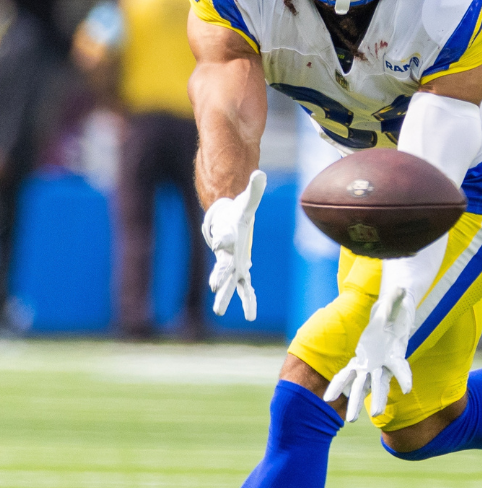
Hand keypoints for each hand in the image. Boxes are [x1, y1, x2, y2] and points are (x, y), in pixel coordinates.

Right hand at [202, 170, 266, 319]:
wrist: (229, 223)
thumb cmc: (238, 212)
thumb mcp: (248, 202)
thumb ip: (255, 189)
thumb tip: (260, 173)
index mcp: (228, 236)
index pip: (223, 239)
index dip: (222, 240)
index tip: (220, 243)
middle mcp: (227, 254)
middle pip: (222, 266)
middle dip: (219, 277)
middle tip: (215, 288)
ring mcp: (233, 265)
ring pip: (230, 283)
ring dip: (226, 296)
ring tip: (220, 311)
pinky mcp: (241, 270)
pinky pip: (246, 287)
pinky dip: (248, 300)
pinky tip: (251, 314)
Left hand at [324, 286, 415, 422]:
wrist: (392, 312)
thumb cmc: (397, 307)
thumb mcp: (397, 301)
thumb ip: (397, 297)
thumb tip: (401, 288)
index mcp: (395, 351)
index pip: (401, 367)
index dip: (404, 377)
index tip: (407, 389)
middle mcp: (384, 362)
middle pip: (380, 383)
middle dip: (377, 398)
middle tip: (374, 413)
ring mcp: (371, 363)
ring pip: (363, 386)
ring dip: (357, 402)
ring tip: (351, 420)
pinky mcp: (360, 360)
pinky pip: (348, 374)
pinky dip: (340, 385)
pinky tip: (330, 397)